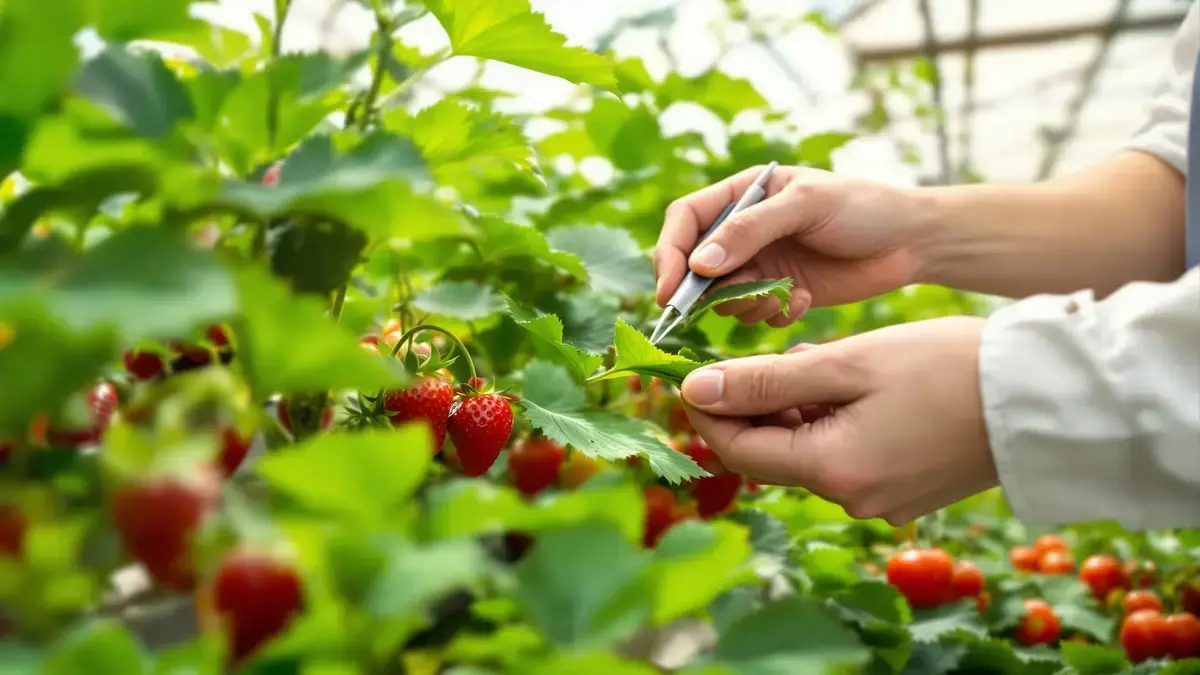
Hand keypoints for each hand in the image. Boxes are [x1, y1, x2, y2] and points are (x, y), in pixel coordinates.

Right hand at [654, 165, 929, 325]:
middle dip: (706, 291)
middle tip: (728, 305)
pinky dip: (772, 315)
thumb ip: (750, 231)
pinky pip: (754, 315)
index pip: (685, 221)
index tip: (669, 291)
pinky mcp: (779, 293)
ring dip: (745, 304)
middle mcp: (743, 231)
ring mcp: (760, 264)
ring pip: (723, 296)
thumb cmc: (863, 207)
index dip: (670, 255)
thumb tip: (699, 264)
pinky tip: (802, 301)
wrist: (912, 241)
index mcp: (742, 195)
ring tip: (780, 297)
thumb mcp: (805, 206)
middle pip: (695, 265)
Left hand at [678, 317, 997, 524]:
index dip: (708, 411)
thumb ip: (766, 380)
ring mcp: (880, 501)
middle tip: (757, 352)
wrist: (1043, 396)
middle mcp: (852, 499)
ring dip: (794, 407)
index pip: (739, 450)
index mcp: (833, 471)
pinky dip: (829, 420)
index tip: (692, 369)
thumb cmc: (946, 368)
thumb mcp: (847, 363)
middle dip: (755, 404)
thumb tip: (696, 390)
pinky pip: (843, 456)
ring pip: (808, 451)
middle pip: (772, 453)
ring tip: (811, 356)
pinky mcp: (903, 492)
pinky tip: (842, 381)